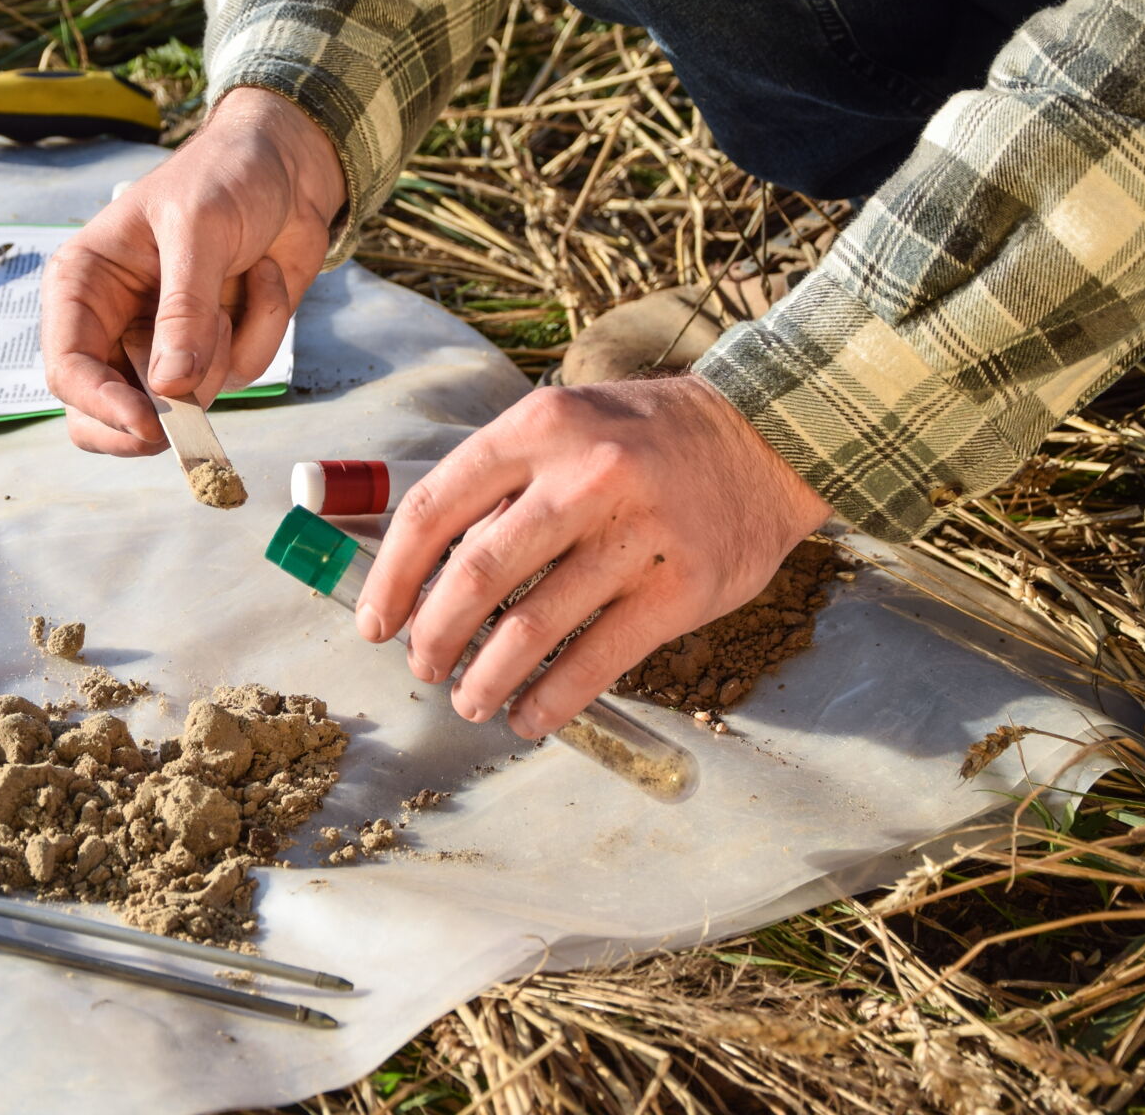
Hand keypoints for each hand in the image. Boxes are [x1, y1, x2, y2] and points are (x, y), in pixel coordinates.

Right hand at [40, 86, 346, 454]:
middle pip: (106, 413)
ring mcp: (166, 343)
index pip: (68, 368)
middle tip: (187, 424)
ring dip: (226, 349)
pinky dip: (264, 330)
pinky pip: (239, 375)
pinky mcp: (215, 350)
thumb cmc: (226, 176)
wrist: (289, 166)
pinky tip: (263, 278)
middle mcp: (116, 322)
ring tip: (240, 277)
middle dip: (154, 417)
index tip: (149, 425)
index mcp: (84, 284)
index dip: (100, 406)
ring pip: (185, 402)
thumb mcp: (198, 229)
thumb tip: (170, 387)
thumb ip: (183, 310)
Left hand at [355, 376, 832, 737]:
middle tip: (422, 666)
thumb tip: (422, 571)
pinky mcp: (683, 587)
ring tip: (468, 701)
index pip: (434, 508)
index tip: (375, 623)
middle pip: (477, 574)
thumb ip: (501, 485)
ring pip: (534, 626)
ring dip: (486, 678)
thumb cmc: (642, 440)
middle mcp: (585, 475)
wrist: (769, 436)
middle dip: (434, 635)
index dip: (393, 577)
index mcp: (538, 428)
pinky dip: (553, 698)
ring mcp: (639, 532)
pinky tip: (528, 716)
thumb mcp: (564, 428)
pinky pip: (600, 657)